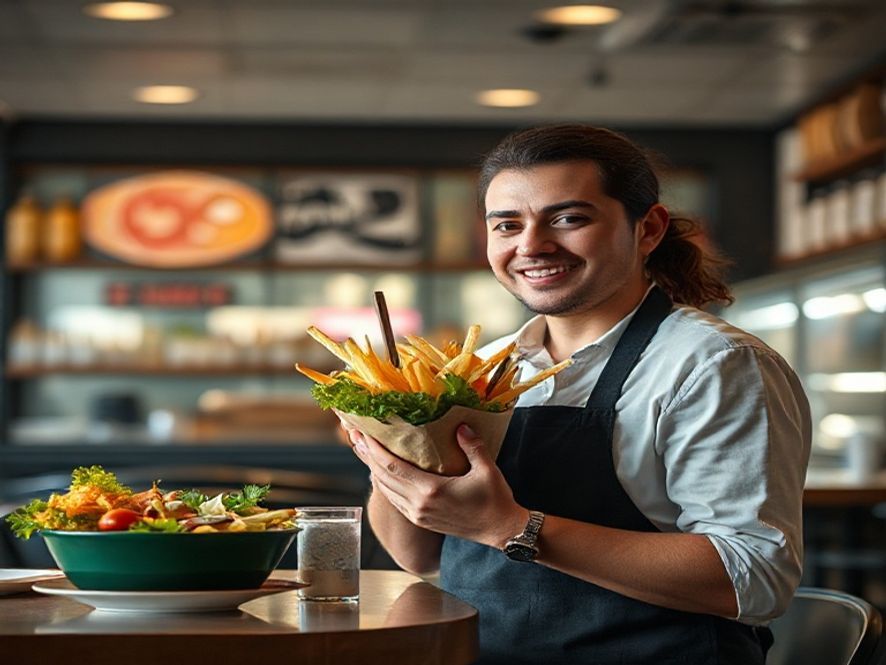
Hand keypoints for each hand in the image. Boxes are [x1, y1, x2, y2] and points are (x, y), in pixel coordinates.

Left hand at [351, 423, 527, 548]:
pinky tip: (381, 472)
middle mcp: (419, 505)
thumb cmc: (496, 500)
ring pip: (386, 490)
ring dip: (372, 469)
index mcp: (431, 491)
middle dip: (366, 455)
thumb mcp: (487, 469)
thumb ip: (472, 446)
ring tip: (363, 449)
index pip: (393, 468)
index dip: (375, 451)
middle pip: (382, 478)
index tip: (364, 433)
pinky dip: (384, 484)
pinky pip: (394, 500)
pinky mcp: (421, 520)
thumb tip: (460, 425)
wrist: (501, 532)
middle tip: (354, 435)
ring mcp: (418, 515)